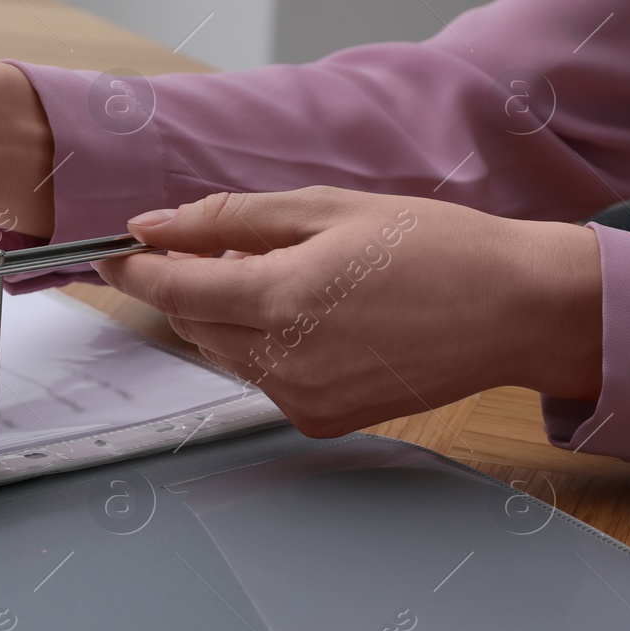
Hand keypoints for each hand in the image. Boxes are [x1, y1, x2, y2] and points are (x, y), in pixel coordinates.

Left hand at [95, 187, 602, 435]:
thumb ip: (227, 221)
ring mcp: (303, 400)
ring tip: (288, 273)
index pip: (170, 290)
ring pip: (225, 352)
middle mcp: (283, 363)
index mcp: (280, 301)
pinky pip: (263, 378)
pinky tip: (313, 313)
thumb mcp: (325, 209)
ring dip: (229, 314)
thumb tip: (154, 227)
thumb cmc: (435, 247)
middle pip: (191, 324)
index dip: (133, 268)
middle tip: (218, 246)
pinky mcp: (324, 420)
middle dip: (187, 284)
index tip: (113, 250)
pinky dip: (265, 344)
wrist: (516, 310)